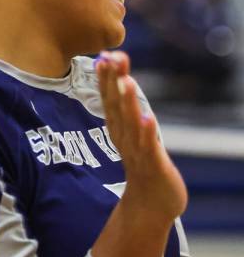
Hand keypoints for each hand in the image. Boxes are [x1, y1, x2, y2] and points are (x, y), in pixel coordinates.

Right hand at [96, 51, 186, 220]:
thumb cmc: (142, 162)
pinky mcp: (153, 164)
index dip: (106, 77)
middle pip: (116, 106)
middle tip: (111, 58)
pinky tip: (148, 119)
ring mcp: (137, 150)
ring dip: (128, 103)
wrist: (151, 202)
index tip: (104, 54)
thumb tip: (119, 78)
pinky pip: (148, 147)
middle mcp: (123, 135)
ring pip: (131, 123)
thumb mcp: (131, 131)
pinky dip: (146, 134)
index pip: (109, 98)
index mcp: (118, 126)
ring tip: (127, 82)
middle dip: (113, 82)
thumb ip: (123, 107)